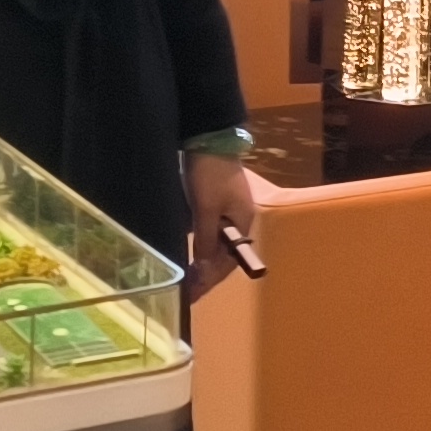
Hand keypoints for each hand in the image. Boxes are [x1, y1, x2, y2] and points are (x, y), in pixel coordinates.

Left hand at [183, 151, 259, 305]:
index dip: (211, 279)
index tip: (193, 294)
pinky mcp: (216, 200)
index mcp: (242, 222)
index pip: (230, 261)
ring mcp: (228, 209)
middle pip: (225, 255)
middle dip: (208, 274)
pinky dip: (202, 244)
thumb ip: (207, 240)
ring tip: (187, 278)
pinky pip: (211, 231)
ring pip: (218, 243)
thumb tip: (205, 270)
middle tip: (188, 291)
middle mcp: (239, 219)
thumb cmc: (210, 174)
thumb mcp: (205, 209)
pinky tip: (190, 251)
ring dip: (204, 261)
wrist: (208, 136)